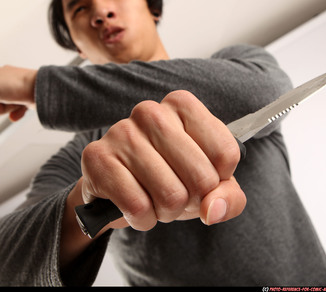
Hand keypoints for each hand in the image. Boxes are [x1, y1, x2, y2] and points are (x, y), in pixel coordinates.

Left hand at [0, 65, 37, 121]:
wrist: (37, 85)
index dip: (8, 104)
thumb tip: (12, 118)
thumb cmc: (37, 91)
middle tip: (18, 99)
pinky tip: (9, 99)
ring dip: (3, 108)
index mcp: (4, 73)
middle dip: (4, 106)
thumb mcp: (25, 101)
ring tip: (14, 97)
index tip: (20, 99)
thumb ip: (15, 109)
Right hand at [74, 90, 246, 230]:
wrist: (116, 191)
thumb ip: (228, 197)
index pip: (226, 154)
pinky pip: (137, 206)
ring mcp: (121, 132)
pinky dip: (142, 219)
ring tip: (154, 200)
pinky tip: (135, 207)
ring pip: (171, 196)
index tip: (199, 178)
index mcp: (183, 105)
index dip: (219, 181)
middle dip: (192, 202)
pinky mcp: (97, 157)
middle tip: (176, 196)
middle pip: (201, 178)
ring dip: (167, 213)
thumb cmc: (169, 178)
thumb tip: (214, 209)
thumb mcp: (208, 185)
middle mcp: (151, 111)